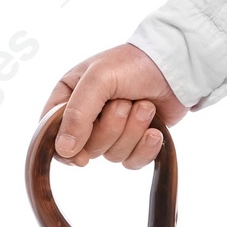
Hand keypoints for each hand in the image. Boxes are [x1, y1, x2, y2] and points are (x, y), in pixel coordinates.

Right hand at [41, 45, 185, 169]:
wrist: (175, 66)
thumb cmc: (133, 64)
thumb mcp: (98, 79)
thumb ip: (77, 114)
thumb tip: (63, 151)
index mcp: (70, 96)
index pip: (51, 130)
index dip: (62, 145)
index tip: (77, 153)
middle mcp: (87, 116)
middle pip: (86, 147)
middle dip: (110, 127)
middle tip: (124, 103)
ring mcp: (112, 130)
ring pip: (111, 154)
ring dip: (132, 131)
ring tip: (144, 106)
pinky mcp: (135, 141)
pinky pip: (132, 161)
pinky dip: (144, 148)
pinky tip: (154, 131)